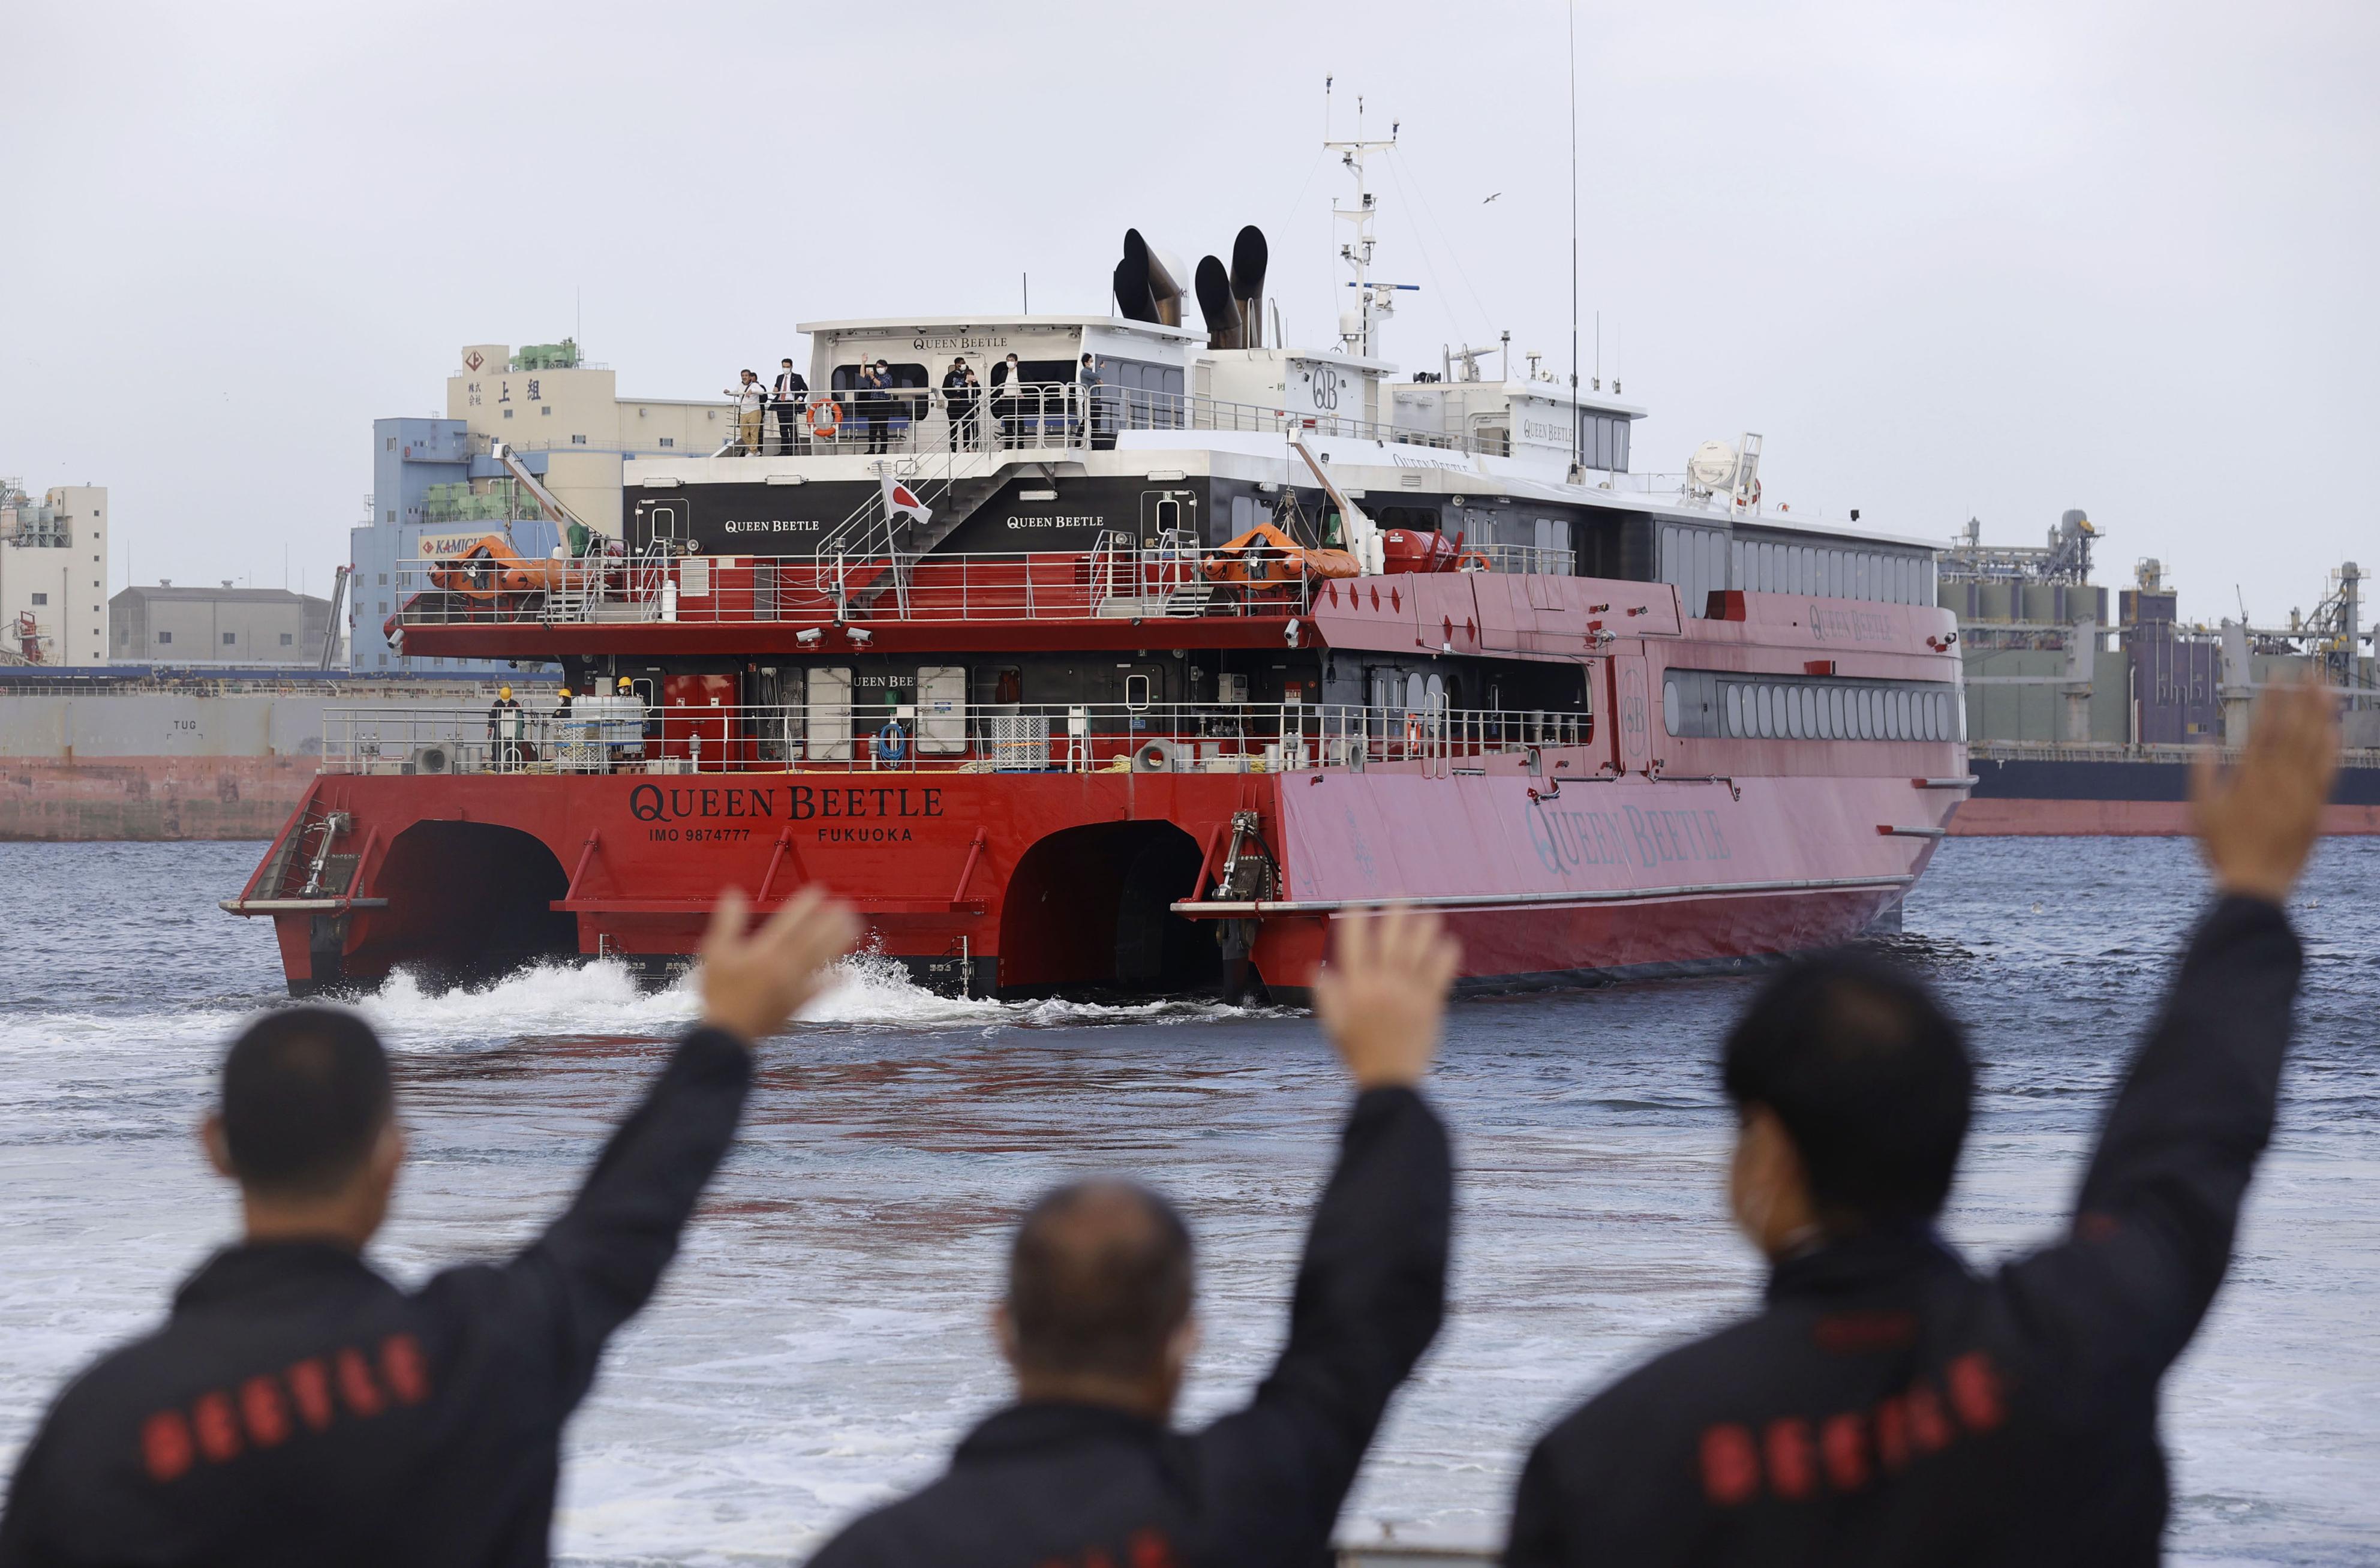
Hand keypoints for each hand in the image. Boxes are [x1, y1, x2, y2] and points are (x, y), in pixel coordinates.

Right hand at [696, 885, 862, 1044]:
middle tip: (846, 904)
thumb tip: (733, 892)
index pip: (790, 922)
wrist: (727, 1033)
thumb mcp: (716, 953)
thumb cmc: (719, 991)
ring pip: (821, 959)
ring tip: (853, 926)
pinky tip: (848, 974)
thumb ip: (728, 922)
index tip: (819, 890)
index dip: (806, 905)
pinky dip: (835, 982)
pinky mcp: (797, 1004)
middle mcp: (783, 966)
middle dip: (830, 920)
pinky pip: (821, 991)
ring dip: (839, 941)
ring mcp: (794, 986)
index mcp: (764, 952)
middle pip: (813, 938)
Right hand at [1310, 905, 1460, 1089]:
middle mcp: (1382, 985)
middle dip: (1395, 913)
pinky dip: (1445, 955)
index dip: (1356, 919)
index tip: (1358, 903)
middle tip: (1399, 896)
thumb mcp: (1334, 1025)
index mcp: (1356, 987)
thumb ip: (1325, 995)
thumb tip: (1316, 969)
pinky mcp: (1430, 1005)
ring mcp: (1408, 994)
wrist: (1389, 1080)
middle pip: (1390, 939)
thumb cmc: (1358, 1053)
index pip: (1354, 943)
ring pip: (1418, 951)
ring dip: (1424, 928)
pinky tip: (1448, 942)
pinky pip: (1440, 973)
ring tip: (1429, 913)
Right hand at [2191, 674, 2337, 904]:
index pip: (2265, 728)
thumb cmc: (2222, 849)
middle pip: (2295, 729)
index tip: (2278, 676)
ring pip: (2314, 745)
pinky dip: (2331, 749)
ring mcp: (2300, 793)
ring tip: (2326, 689)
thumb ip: (2202, 774)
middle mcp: (2278, 780)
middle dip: (2302, 697)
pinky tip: (2333, 730)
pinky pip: (2327, 771)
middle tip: (2309, 670)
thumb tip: (2205, 742)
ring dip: (2321, 714)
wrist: (2256, 884)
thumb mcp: (2199, 811)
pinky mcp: (2315, 808)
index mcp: (2248, 778)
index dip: (2273, 700)